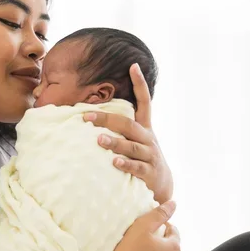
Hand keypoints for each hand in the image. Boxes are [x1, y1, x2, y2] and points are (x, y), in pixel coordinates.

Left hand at [84, 63, 173, 203]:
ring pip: (132, 146)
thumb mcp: (136, 140)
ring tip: (99, 140)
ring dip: (115, 143)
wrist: (162, 185)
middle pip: (128, 124)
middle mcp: (148, 138)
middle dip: (107, 119)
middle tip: (87, 117)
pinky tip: (114, 162)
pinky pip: (137, 167)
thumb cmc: (142, 158)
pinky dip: (126, 164)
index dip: (140, 83)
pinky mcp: (149, 172)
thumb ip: (121, 128)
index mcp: (144, 127)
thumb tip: (90, 114)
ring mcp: (150, 155)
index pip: (144, 101)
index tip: (133, 66)